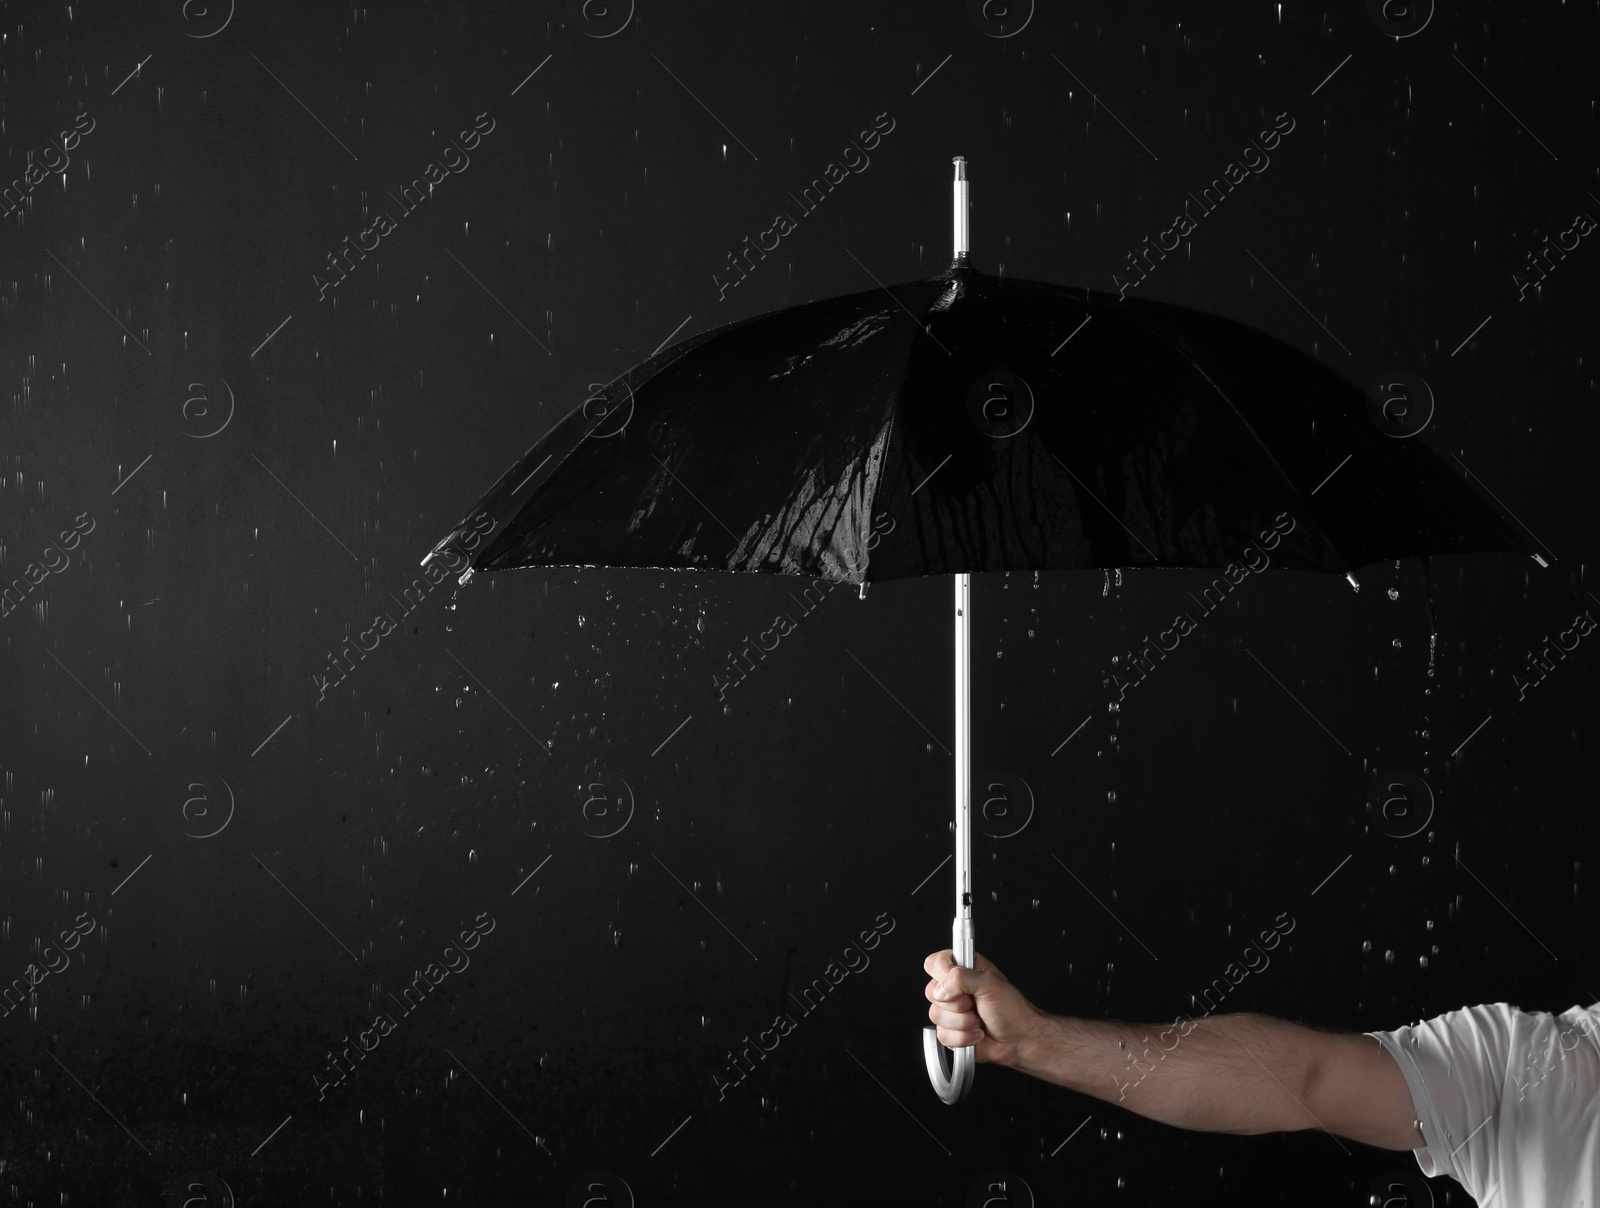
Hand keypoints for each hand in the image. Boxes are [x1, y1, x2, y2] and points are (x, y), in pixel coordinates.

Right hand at [924, 949, 1041, 1067]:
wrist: (1019, 1039)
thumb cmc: (1011, 1009)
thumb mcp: (990, 983)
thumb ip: (962, 978)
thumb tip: (942, 988)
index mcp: (963, 969)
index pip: (935, 963)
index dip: (942, 973)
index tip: (957, 981)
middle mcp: (953, 989)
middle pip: (931, 991)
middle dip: (957, 1003)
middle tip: (975, 1003)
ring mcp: (950, 1011)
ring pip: (936, 1015)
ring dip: (962, 1022)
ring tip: (978, 1020)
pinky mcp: (949, 1031)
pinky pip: (942, 1035)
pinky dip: (963, 1037)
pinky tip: (976, 1033)